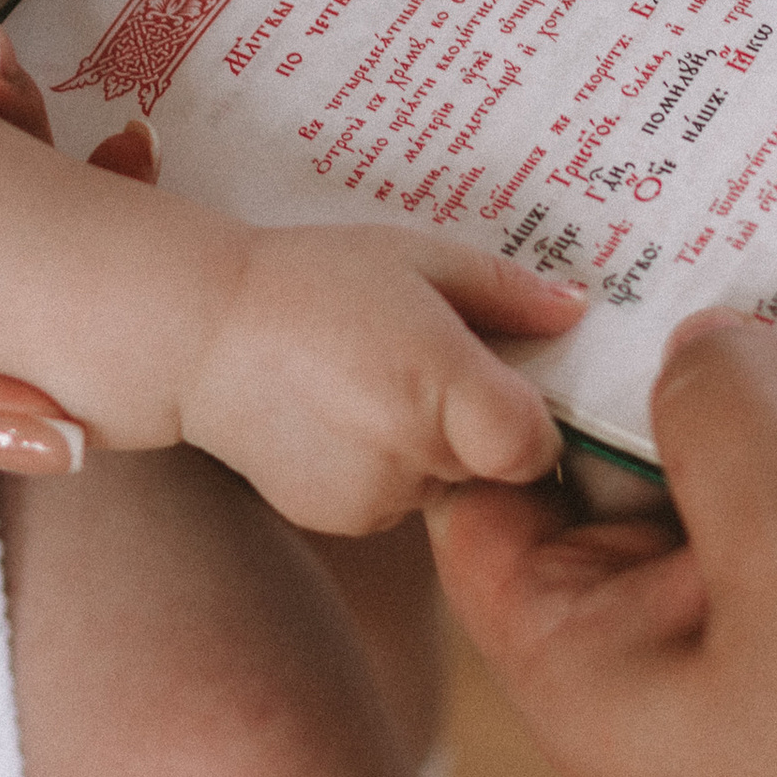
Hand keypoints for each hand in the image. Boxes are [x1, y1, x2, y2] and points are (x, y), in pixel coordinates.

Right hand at [180, 226, 585, 533]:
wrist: (199, 332)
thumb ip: (506, 290)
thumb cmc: (313, 278)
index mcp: (441, 383)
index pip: (533, 446)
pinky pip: (394, 500)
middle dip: (476, 424)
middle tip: (426, 364)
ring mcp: (372, 495)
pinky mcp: (338, 519)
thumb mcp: (417, 257)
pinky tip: (341, 414)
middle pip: (490, 465)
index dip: (531, 420)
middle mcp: (412, 452)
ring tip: (372, 383)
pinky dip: (384, 467)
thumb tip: (577, 310)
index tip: (508, 383)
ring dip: (429, 447)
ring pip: (441, 483)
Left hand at [430, 312, 776, 776]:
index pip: (489, 502)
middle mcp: (672, 660)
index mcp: (593, 660)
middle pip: (635, 473)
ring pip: (770, 487)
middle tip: (704, 237)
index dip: (501, 391)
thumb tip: (700, 334)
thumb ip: (722, 409)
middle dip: (678, 365)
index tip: (543, 280)